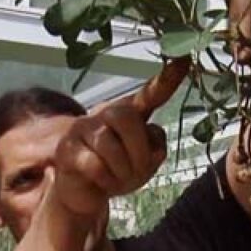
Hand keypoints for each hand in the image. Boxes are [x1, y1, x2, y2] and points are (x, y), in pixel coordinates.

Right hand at [48, 59, 189, 217]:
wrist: (81, 192)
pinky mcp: (67, 150)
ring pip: (109, 145)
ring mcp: (82, 130)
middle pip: (126, 117)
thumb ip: (155, 148)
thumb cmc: (117, 171)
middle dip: (138, 150)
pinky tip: (103, 183)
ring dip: (122, 171)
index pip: (149, 93)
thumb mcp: (145, 163)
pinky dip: (106, 180)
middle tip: (138, 171)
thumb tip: (152, 145)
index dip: (167, 79)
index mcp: (129, 113)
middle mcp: (104, 114)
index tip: (184, 58)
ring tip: (119, 180)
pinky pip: (94, 165)